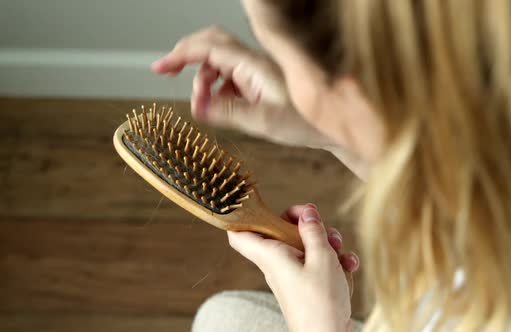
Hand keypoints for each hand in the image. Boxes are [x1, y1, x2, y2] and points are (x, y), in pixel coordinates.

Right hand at [151, 26, 333, 149]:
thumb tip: (197, 107)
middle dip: (187, 55)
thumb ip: (228, 112)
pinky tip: (218, 106)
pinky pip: (229, 76)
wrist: (329, 128)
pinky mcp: (258, 81)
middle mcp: (253, 62)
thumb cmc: (304, 123)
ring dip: (203, 78)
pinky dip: (216, 87)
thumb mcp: (262, 122)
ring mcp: (256, 70)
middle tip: (168, 72)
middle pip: (212, 43)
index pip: (209, 49)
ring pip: (218, 60)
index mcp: (253, 66)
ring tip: (202, 104)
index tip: (160, 68)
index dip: (181, 55)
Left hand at [228, 203, 358, 331]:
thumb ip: (313, 231)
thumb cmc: (321, 302)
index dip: (242, 215)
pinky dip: (334, 262)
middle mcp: (278, 264)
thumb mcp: (322, 258)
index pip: (238, 233)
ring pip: (305, 246)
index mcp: (271, 255)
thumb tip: (307, 212)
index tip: (258, 202)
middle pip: (281, 232)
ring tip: (339, 250)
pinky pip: (317, 264)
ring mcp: (293, 274)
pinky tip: (348, 267)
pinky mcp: (308, 285)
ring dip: (326, 243)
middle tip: (320, 224)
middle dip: (305, 224)